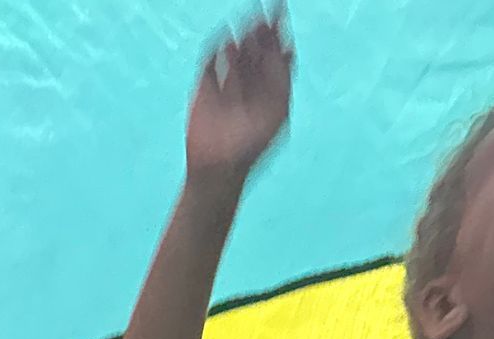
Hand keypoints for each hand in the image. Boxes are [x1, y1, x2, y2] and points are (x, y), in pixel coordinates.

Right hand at [186, 15, 290, 181]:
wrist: (219, 167)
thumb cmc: (251, 146)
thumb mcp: (277, 111)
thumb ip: (282, 80)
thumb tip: (288, 48)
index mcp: (268, 88)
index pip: (274, 52)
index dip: (276, 31)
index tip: (279, 10)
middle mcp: (249, 84)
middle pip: (255, 48)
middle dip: (258, 31)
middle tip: (261, 12)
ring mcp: (226, 86)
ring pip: (234, 53)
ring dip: (239, 38)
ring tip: (244, 27)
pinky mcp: (205, 90)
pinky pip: (210, 64)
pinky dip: (215, 51)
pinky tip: (223, 42)